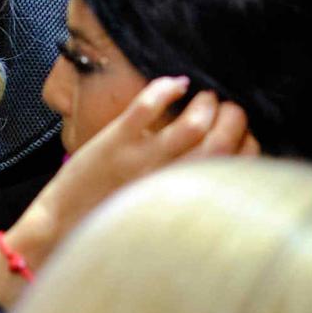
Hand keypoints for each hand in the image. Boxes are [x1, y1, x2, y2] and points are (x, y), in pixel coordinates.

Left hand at [9, 77, 256, 268]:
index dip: (249, 145)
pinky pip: (147, 108)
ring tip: (205, 97)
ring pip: (193, 125)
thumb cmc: (113, 223)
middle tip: (230, 108)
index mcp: (185, 200)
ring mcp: (142, 160)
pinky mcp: (115, 143)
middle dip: (235, 118)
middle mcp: (170, 181)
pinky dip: (166, 89)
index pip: (235, 169)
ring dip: (206, 104)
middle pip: (222, 143)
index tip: (245, 134)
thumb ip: (189, 193)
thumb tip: (216, 164)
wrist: (62, 228)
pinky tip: (176, 84)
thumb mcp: (161, 215)